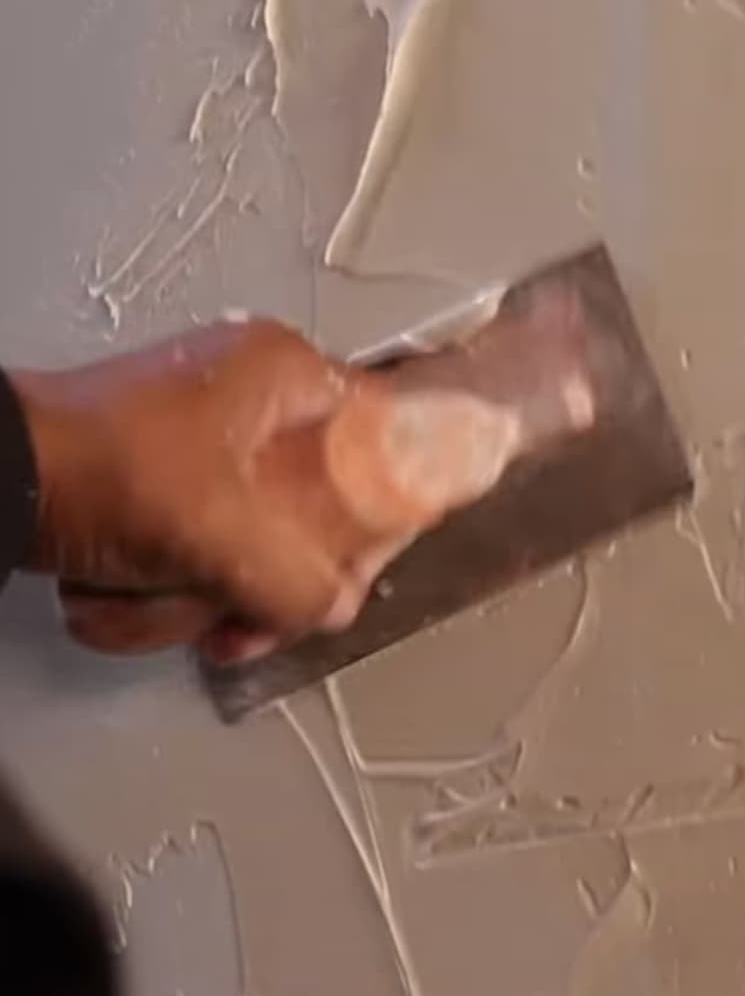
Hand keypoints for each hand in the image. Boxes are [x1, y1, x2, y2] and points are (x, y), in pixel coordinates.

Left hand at [13, 319, 403, 663]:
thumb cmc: (103, 472)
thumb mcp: (233, 540)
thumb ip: (310, 587)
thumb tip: (333, 607)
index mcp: (289, 377)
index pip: (389, 446)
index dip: (378, 521)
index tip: (353, 572)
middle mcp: (255, 399)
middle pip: (315, 517)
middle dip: (265, 585)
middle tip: (244, 618)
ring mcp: (207, 444)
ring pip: (253, 546)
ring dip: (202, 597)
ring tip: (159, 600)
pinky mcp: (163, 484)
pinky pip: (201, 552)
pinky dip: (164, 590)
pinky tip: (130, 595)